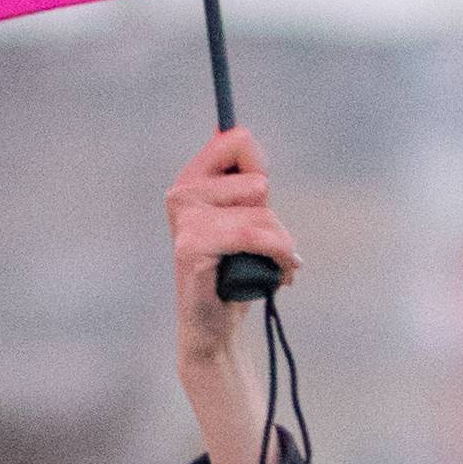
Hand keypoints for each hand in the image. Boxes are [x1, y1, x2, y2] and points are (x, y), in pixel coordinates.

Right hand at [165, 128, 302, 463]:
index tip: (260, 200)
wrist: (215, 329)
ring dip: (280, 245)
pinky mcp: (192, 248)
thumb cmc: (233, 273)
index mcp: (192, 181)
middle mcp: (182, 194)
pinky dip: (278, 257)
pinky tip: (278, 276)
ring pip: (261, 214)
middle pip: (258, 181)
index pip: (236, 140)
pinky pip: (254, 236)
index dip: (260, 169)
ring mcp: (184, 221)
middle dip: (273, 219)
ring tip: (274, 266)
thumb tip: (239, 133)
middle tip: (264, 247)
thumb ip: (245, 181)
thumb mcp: (244, 219)